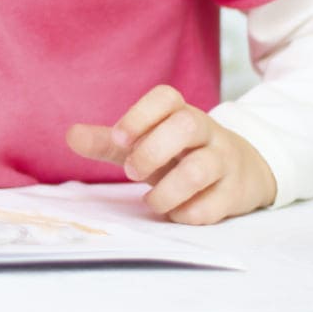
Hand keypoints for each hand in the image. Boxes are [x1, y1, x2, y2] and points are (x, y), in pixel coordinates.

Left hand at [66, 84, 277, 224]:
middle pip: (187, 126)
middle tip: (132, 172)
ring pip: (201, 169)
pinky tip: (176, 212)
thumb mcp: (146, 144)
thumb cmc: (181, 155)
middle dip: (152, 152)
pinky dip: (186, 213)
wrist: (243, 172)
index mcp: (180, 113)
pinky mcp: (237, 193)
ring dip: (167, 191)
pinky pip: (212, 206)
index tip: (119, 137)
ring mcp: (226, 161)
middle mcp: (207, 131)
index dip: (140, 114)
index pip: (166, 97)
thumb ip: (109, 141)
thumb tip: (70, 135)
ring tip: (151, 201)